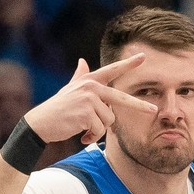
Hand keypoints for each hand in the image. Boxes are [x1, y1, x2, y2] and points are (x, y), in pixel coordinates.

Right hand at [23, 54, 157, 144]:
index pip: (112, 70)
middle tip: (153, 111)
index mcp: (90, 80)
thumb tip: (82, 61)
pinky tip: (80, 135)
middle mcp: (91, 87)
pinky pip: (99, 130)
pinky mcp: (85, 113)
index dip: (128, 64)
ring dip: (98, 130)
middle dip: (139, 106)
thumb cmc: (58, 108)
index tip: (143, 57)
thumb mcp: (70, 90)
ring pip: (108, 120)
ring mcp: (89, 99)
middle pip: (121, 99)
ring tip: (83, 129)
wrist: (40, 123)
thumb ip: (79, 76)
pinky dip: (91, 136)